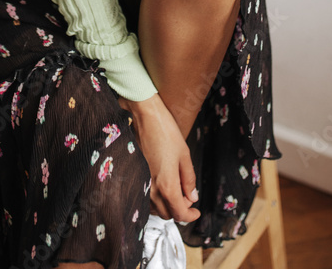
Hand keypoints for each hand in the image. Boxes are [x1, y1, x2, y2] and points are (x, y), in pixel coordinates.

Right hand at [117, 93, 199, 223]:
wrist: (144, 115)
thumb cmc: (165, 131)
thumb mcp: (184, 155)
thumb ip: (189, 179)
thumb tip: (193, 197)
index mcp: (166, 185)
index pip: (179, 213)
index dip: (190, 215)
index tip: (196, 211)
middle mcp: (151, 188)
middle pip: (167, 214)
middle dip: (179, 209)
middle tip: (188, 195)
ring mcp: (141, 183)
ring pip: (155, 208)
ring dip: (167, 204)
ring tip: (176, 188)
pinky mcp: (135, 176)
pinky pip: (146, 197)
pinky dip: (156, 198)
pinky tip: (162, 184)